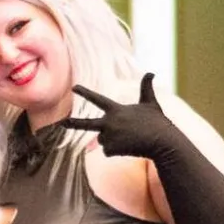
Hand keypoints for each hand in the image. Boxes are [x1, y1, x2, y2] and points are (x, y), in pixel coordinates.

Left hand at [65, 74, 182, 160]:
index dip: (85, 92)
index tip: (74, 87)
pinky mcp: (111, 149)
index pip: (97, 99)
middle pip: (86, 124)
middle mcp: (109, 122)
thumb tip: (151, 72)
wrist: (162, 141)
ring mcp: (109, 136)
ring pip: (103, 140)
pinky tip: (129, 147)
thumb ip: (146, 88)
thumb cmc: (158, 122)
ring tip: (130, 138)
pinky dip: (117, 151)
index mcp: (116, 109)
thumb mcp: (151, 103)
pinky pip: (108, 151)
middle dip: (72, 123)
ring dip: (114, 141)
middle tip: (61, 123)